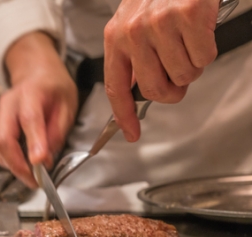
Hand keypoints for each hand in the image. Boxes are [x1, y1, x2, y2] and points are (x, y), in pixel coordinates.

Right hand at [0, 32, 77, 188]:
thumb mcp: (67, 104)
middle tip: (34, 181)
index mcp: (30, 93)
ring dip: (14, 166)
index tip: (39, 163)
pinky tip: (25, 165)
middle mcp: (8, 104)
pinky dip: (11, 161)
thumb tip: (47, 157)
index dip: (34, 143)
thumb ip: (58, 130)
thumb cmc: (52, 88)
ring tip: (33, 177)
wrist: (34, 73)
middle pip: (4, 138)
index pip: (29, 119)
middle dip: (17, 164)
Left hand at [104, 0, 220, 141]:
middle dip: (172, 91)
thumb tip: (138, 93)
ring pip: (183, 76)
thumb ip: (133, 58)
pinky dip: (207, 50)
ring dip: (192, 66)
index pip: (116, 88)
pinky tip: (200, 31)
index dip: (124, 116)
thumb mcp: (134, 23)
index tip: (130, 134)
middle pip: (154, 90)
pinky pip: (204, 58)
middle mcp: (133, 32)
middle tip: (179, 76)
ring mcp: (160, 24)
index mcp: (116, 37)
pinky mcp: (188, 15)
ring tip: (188, 42)